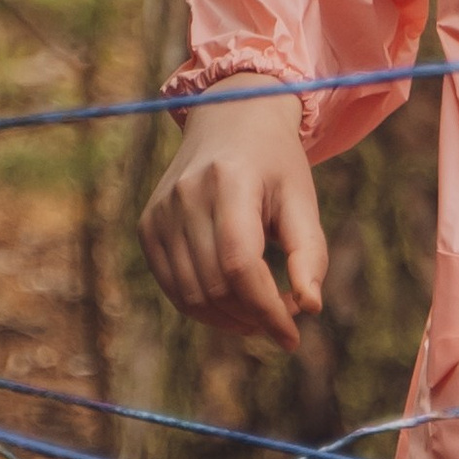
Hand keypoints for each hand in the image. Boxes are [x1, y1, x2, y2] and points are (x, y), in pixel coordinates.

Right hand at [140, 91, 324, 349]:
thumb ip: (309, 252)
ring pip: (191, 297)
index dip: (266, 310)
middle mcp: (184, 195)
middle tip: (284, 316)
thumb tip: (310, 307)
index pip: (240, 266)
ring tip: (262, 311)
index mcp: (228, 181)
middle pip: (215, 286)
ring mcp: (159, 211)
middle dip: (254, 317)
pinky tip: (234, 304)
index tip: (292, 338)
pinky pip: (173, 288)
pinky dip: (204, 309)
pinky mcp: (148, 226)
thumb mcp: (302, 198)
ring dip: (231, 320)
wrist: (229, 121)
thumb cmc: (275, 163)